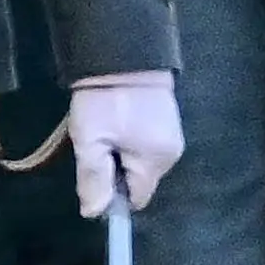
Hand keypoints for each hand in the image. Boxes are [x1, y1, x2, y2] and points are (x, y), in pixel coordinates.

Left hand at [67, 73, 183, 213]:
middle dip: (116, 170)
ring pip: (140, 162)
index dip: (113, 194)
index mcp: (156, 162)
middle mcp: (172, 153)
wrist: (122, 51)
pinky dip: (129, 138)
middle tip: (98, 142)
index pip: (135, 199)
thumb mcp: (91, 139)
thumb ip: (93, 178)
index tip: (95, 174)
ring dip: (121, 153)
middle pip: (138, 180)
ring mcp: (173, 134)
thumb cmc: (105, 100)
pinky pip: (145, 144)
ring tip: (107, 127)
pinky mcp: (167, 119)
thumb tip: (94, 213)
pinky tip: (117, 120)